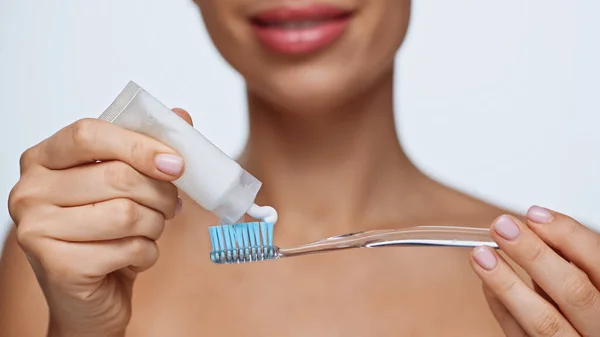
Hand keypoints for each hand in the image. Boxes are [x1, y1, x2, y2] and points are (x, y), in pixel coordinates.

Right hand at [8, 109, 191, 336]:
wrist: (89, 298)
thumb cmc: (107, 235)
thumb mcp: (125, 186)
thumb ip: (147, 147)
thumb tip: (181, 116)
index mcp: (43, 159)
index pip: (89, 134)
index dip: (139, 145)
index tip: (175, 163)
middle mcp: (29, 191)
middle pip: (117, 176)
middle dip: (160, 193)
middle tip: (170, 206)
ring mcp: (37, 230)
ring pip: (127, 213)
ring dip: (155, 225)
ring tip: (149, 231)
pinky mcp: (58, 267)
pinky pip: (129, 248)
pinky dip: (147, 253)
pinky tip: (135, 256)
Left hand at [470, 206, 599, 335]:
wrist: (583, 336)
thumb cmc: (589, 309)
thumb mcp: (591, 279)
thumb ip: (572, 261)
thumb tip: (537, 226)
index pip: (599, 264)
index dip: (567, 236)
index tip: (535, 214)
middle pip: (572, 292)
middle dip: (534, 255)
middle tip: (502, 227)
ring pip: (543, 321)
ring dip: (507, 283)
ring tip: (481, 255)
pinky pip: (520, 336)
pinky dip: (502, 307)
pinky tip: (486, 283)